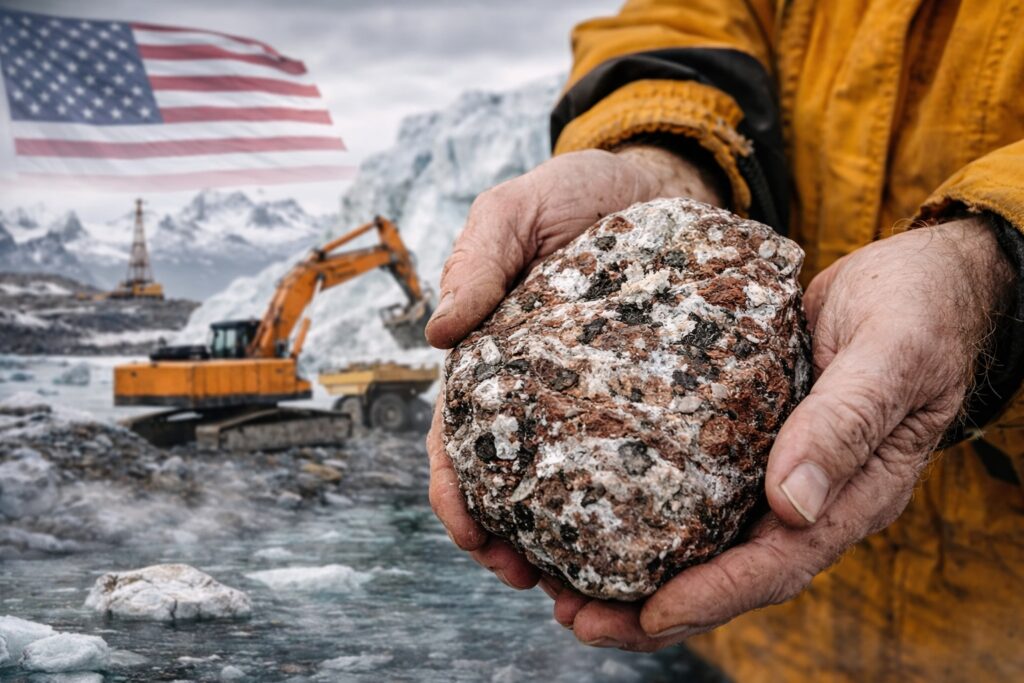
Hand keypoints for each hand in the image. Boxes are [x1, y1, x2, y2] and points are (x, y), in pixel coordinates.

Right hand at [424, 145, 724, 587]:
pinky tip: (648, 538)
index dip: (456, 494)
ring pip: (573, 486)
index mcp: (493, 361)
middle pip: (512, 482)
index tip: (472, 537)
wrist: (661, 183)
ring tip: (587, 586)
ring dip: (568, 541)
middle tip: (531, 582)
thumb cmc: (578, 194)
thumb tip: (437, 331)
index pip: (459, 439)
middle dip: (511, 540)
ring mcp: (596, 399)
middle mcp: (540, 392)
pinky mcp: (651, 397)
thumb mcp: (515, 210)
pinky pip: (639, 458)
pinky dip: (632, 504)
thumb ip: (476, 257)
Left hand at [549, 217, 1013, 650]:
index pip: (781, 562)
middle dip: (658, 609)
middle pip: (733, 573)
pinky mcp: (753, 440)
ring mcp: (781, 471)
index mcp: (857, 490)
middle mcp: (815, 496)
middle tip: (580, 619)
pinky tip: (598, 515)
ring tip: (568, 589)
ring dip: (644, 573)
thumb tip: (792, 504)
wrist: (917, 278)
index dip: (716, 593)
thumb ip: (847, 421)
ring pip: (710, 542)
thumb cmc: (917, 308)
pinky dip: (651, 515)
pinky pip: (701, 491)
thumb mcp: (892, 353)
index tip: (653, 612)